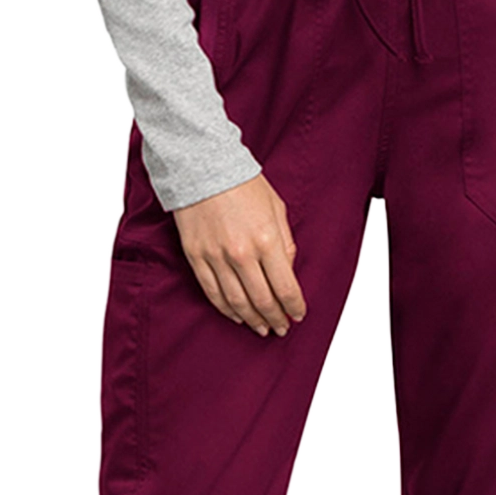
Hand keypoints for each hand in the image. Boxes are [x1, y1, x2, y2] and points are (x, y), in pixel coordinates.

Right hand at [173, 171, 306, 337]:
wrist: (202, 166)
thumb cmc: (241, 182)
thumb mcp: (276, 208)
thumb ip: (285, 242)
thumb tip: (288, 270)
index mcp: (266, 239)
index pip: (286, 287)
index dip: (294, 306)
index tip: (298, 313)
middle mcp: (242, 253)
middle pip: (263, 300)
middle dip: (276, 318)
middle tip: (281, 326)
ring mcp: (217, 257)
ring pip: (238, 303)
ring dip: (253, 320)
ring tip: (262, 327)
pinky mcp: (197, 257)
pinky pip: (213, 293)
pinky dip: (227, 309)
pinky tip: (237, 316)